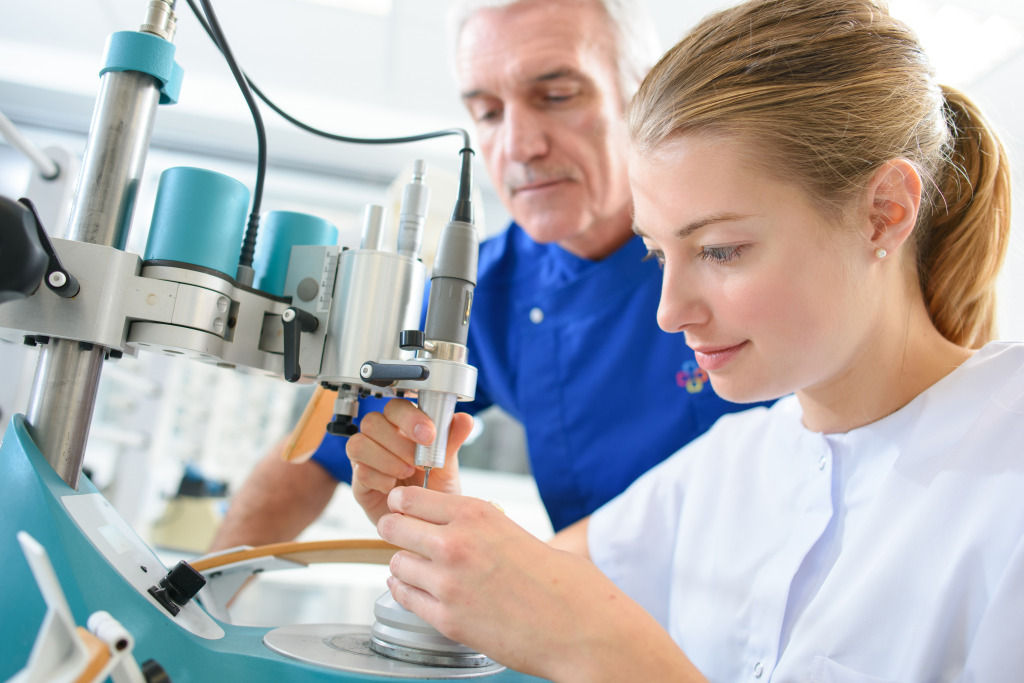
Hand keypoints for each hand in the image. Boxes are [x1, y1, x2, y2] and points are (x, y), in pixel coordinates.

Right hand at [346, 399, 473, 524]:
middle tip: (418, 461)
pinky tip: (395, 489)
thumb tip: (464, 419)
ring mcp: (367, 459)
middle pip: (372, 422)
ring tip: (407, 473)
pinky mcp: (359, 482)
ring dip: (386, 460)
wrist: (429, 521)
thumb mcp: (448, 465)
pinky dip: (380, 479)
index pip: (395, 407)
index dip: (409, 417)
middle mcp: (381, 439)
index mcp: (402, 427)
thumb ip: (452, 441)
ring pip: (358, 444)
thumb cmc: (435, 488)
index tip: (428, 435)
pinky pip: (360, 472)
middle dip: (398, 442)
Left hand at [377, 487, 703, 682]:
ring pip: (396, 563)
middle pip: (393, 526)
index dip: (403, 503)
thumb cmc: (565, 584)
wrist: (582, 630)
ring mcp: (447, 583)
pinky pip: (405, 598)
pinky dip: (406, 592)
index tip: (402, 508)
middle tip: (401, 537)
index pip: (411, 497)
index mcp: (477, 514)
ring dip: (404, 565)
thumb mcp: (519, 534)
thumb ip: (483, 530)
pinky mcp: (447, 619)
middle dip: (395, 530)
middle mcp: (455, 543)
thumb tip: (461, 531)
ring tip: (418, 569)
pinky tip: (418, 590)